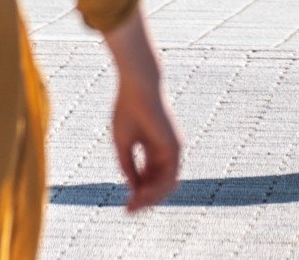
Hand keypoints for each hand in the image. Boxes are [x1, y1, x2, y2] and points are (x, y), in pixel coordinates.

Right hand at [105, 10, 181, 211]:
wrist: (138, 86)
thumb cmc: (127, 109)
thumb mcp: (123, 144)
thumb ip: (128, 166)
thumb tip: (132, 190)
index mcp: (152, 147)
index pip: (148, 178)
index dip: (137, 194)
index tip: (124, 207)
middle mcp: (165, 150)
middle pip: (158, 184)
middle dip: (144, 200)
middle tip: (128, 211)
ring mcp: (172, 148)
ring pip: (166, 184)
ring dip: (151, 198)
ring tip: (134, 205)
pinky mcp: (175, 146)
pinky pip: (170, 175)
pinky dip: (158, 187)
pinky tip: (143, 194)